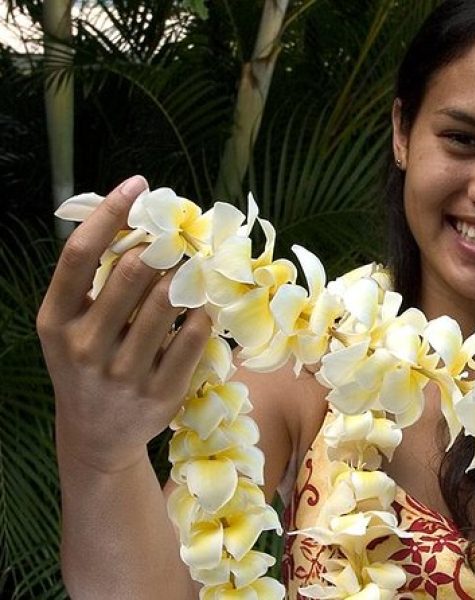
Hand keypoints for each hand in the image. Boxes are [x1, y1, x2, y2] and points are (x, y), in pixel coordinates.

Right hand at [37, 175, 211, 472]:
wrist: (96, 435)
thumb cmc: (87, 364)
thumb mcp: (71, 326)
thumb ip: (93, 283)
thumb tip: (136, 221)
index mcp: (55, 322)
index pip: (79, 255)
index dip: (109, 213)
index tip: (138, 185)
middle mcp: (84, 347)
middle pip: (130, 274)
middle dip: (161, 246)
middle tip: (178, 237)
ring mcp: (123, 373)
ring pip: (167, 302)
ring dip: (187, 275)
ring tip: (193, 268)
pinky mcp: (160, 391)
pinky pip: (193, 336)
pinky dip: (203, 312)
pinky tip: (203, 305)